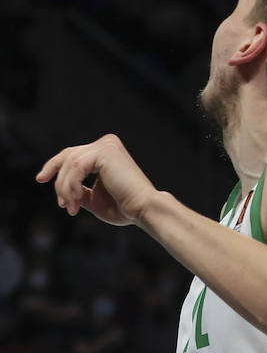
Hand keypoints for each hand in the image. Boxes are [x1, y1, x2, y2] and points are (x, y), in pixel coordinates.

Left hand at [36, 134, 156, 226]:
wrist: (140, 208)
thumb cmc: (122, 206)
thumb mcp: (92, 196)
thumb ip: (78, 189)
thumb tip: (61, 189)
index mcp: (106, 151)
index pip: (73, 153)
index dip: (54, 166)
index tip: (41, 179)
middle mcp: (107, 143)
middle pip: (68, 155)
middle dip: (56, 178)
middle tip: (60, 202)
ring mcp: (106, 145)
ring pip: (69, 164)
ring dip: (65, 189)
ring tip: (72, 208)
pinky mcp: (105, 152)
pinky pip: (76, 168)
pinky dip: (71, 187)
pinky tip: (76, 202)